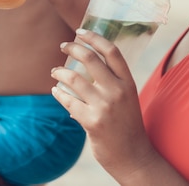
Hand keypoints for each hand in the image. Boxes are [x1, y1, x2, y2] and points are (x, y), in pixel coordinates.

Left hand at [50, 29, 155, 177]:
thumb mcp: (127, 98)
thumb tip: (85, 59)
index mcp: (128, 82)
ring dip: (59, 72)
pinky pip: (67, 100)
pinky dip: (58, 93)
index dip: (95, 37)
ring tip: (55, 72)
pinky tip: (56, 91)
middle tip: (63, 46)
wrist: (133, 156)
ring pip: (73, 78)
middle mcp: (118, 91)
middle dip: (72, 47)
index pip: (112, 51)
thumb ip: (112, 80)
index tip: (80, 31)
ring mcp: (105, 107)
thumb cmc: (126, 124)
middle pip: (90, 58)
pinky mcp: (91, 122)